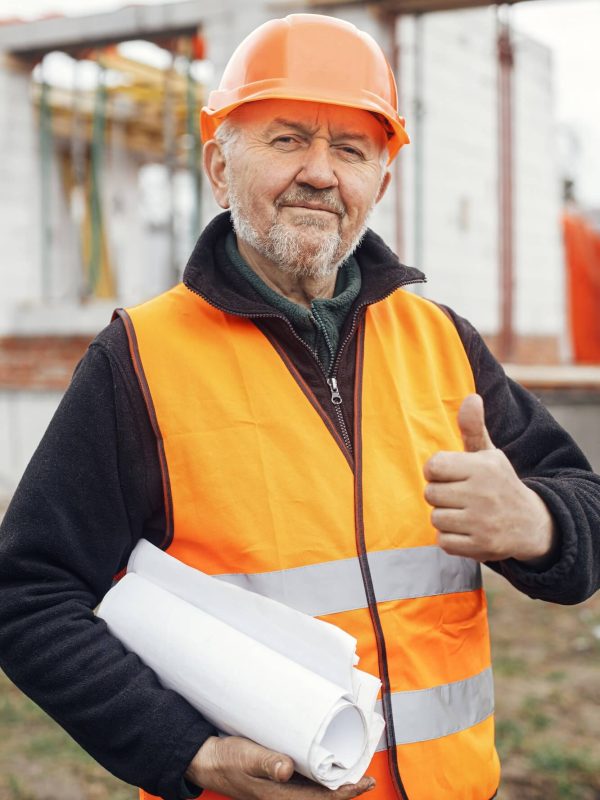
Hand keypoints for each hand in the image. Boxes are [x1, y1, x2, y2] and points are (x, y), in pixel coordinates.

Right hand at [185, 735, 375, 799]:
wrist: (207, 760)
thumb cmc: (226, 760)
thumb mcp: (247, 757)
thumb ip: (267, 763)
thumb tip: (286, 770)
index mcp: (280, 796)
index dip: (346, 793)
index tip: (364, 782)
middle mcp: (283, 796)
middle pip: (322, 798)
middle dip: (346, 789)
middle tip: (366, 777)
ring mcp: (280, 790)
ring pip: (314, 792)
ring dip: (333, 784)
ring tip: (351, 771)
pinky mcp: (276, 780)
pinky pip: (304, 784)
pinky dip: (319, 777)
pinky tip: (324, 765)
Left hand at [423, 394, 555, 562]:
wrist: (531, 524)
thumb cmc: (499, 483)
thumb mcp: (489, 455)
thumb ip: (472, 428)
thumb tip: (470, 397)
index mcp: (483, 467)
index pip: (433, 466)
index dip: (435, 472)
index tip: (449, 475)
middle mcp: (483, 493)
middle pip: (430, 494)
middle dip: (440, 495)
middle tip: (460, 496)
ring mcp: (482, 521)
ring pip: (435, 518)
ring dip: (445, 517)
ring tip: (465, 513)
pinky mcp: (480, 546)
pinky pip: (443, 541)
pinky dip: (450, 538)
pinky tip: (467, 530)